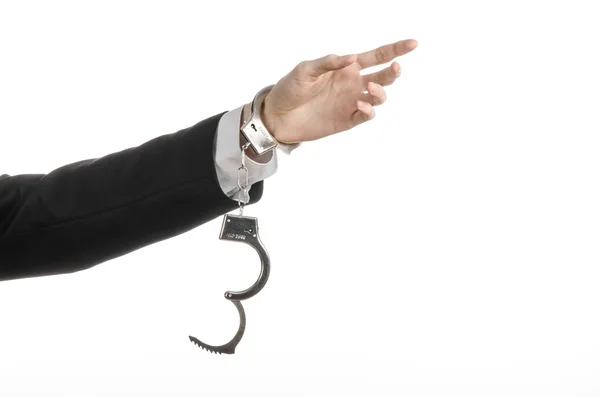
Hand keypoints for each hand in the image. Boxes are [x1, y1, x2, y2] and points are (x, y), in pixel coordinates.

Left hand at [260, 39, 417, 143]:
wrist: (278, 117)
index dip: (395, 50)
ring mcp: (351, 103)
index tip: (413, 44)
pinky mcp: (347, 120)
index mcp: (346, 68)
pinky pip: (366, 115)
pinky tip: (360, 104)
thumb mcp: (305, 70)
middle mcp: (353, 84)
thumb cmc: (290, 89)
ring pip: (379, 97)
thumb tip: (351, 57)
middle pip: (383, 77)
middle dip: (393, 72)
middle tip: (394, 68)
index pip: (376, 56)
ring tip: (370, 89)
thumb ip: (328, 63)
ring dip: (380, 92)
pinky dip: (368, 110)